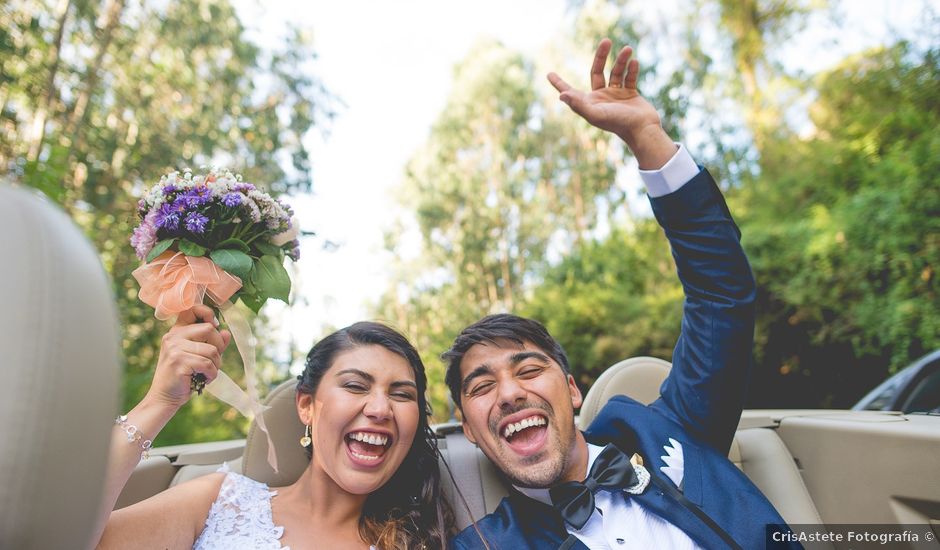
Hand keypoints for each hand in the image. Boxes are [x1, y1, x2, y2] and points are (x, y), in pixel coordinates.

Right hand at [144, 304, 231, 409]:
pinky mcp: (178, 362)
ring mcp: (175, 349)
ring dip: (216, 365)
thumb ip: (212, 343)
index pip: (192, 309)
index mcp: (176, 332)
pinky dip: (211, 374)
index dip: (208, 313)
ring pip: (212, 350)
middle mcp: (173, 336)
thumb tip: (226, 332)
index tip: (214, 326)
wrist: (164, 397)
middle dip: (218, 347)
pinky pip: (208, 364)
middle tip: (213, 361)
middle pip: (209, 329)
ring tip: (206, 373)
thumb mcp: (198, 356)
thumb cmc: (184, 376)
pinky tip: (203, 380)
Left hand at [548, 39, 674, 168]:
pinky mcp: (630, 94)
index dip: (559, 83)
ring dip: (622, 60)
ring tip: (628, 49)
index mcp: (589, 103)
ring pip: (616, 72)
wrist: (642, 129)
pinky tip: (634, 62)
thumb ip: (579, 104)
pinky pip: (629, 78)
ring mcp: (616, 95)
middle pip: (597, 71)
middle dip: (601, 56)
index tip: (549, 74)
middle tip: (606, 41)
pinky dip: (631, 69)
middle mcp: (601, 97)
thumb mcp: (596, 114)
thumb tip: (561, 95)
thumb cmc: (618, 123)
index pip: (570, 91)